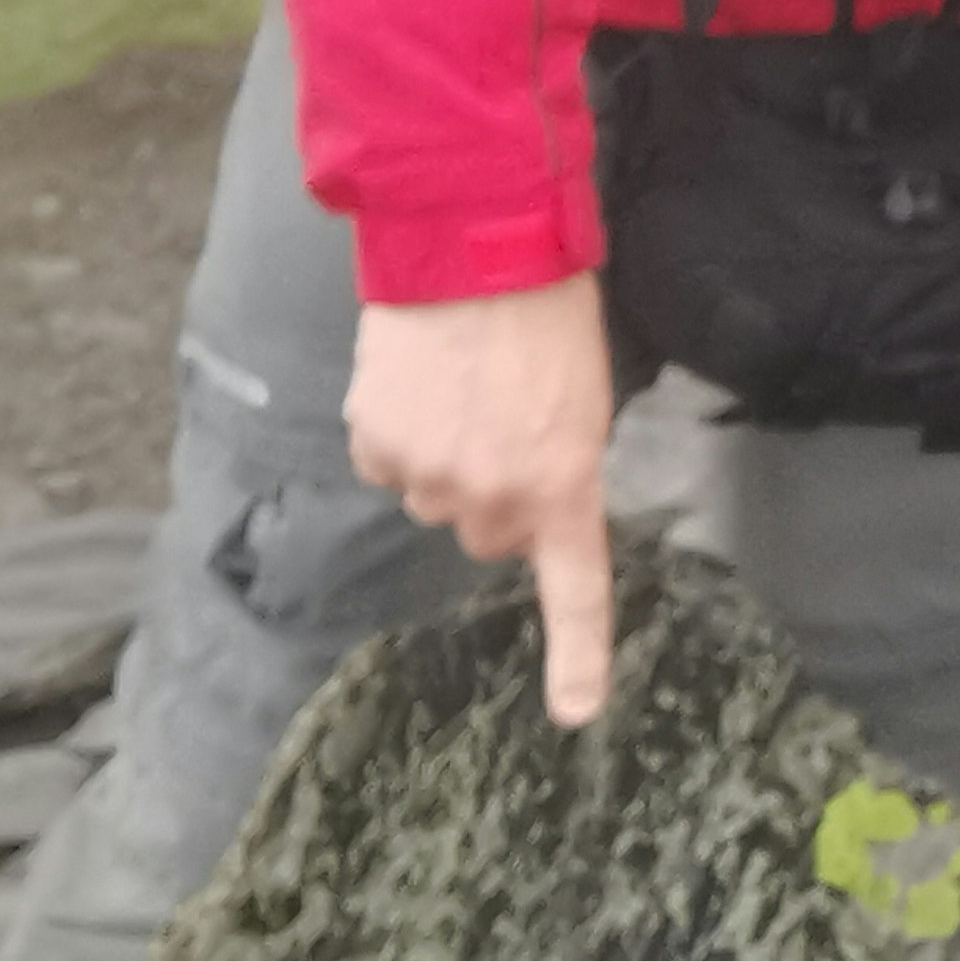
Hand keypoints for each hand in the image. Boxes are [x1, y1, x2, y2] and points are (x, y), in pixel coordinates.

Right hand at [346, 274, 618, 724]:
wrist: (472, 246)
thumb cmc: (547, 315)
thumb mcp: (584, 400)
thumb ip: (560, 468)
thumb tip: (526, 503)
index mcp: (563, 486)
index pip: (577, 590)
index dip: (579, 657)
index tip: (576, 714)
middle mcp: (494, 499)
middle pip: (487, 531)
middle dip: (494, 487)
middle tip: (504, 417)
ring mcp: (428, 476)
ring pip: (432, 495)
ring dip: (444, 455)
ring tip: (462, 386)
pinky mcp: (375, 444)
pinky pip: (385, 461)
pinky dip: (397, 431)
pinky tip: (418, 381)